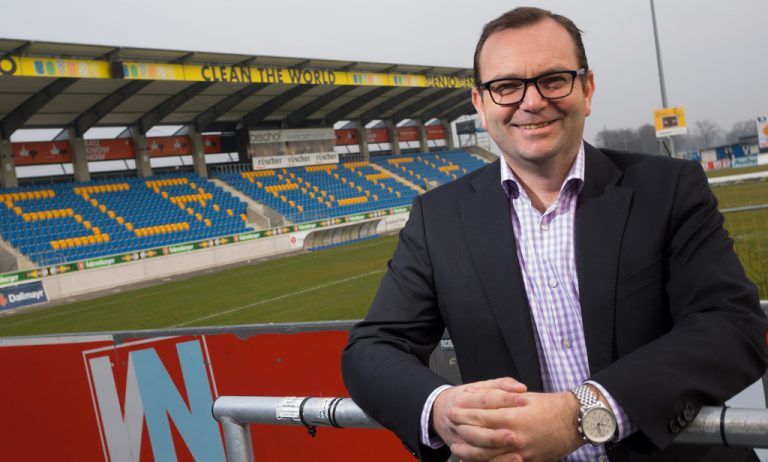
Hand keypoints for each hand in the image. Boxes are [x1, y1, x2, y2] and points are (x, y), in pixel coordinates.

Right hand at [432, 377, 527, 460]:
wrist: (441, 411)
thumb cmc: (466, 397)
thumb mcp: (480, 386)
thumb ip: (501, 385)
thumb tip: (520, 388)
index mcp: (463, 401)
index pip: (484, 400)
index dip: (504, 399)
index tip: (523, 399)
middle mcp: (458, 422)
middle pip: (476, 431)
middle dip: (495, 436)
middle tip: (515, 435)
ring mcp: (459, 439)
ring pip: (475, 451)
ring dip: (495, 453)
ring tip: (516, 452)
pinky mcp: (463, 452)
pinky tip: (510, 460)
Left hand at [449, 391, 583, 461]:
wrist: (574, 423)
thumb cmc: (551, 407)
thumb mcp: (524, 396)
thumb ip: (499, 395)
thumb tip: (477, 394)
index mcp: (512, 416)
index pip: (479, 416)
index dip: (463, 414)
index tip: (453, 410)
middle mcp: (513, 435)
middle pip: (479, 436)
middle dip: (461, 430)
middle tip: (450, 425)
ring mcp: (519, 451)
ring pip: (486, 455)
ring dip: (468, 450)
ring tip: (456, 445)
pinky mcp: (526, 461)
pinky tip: (475, 459)